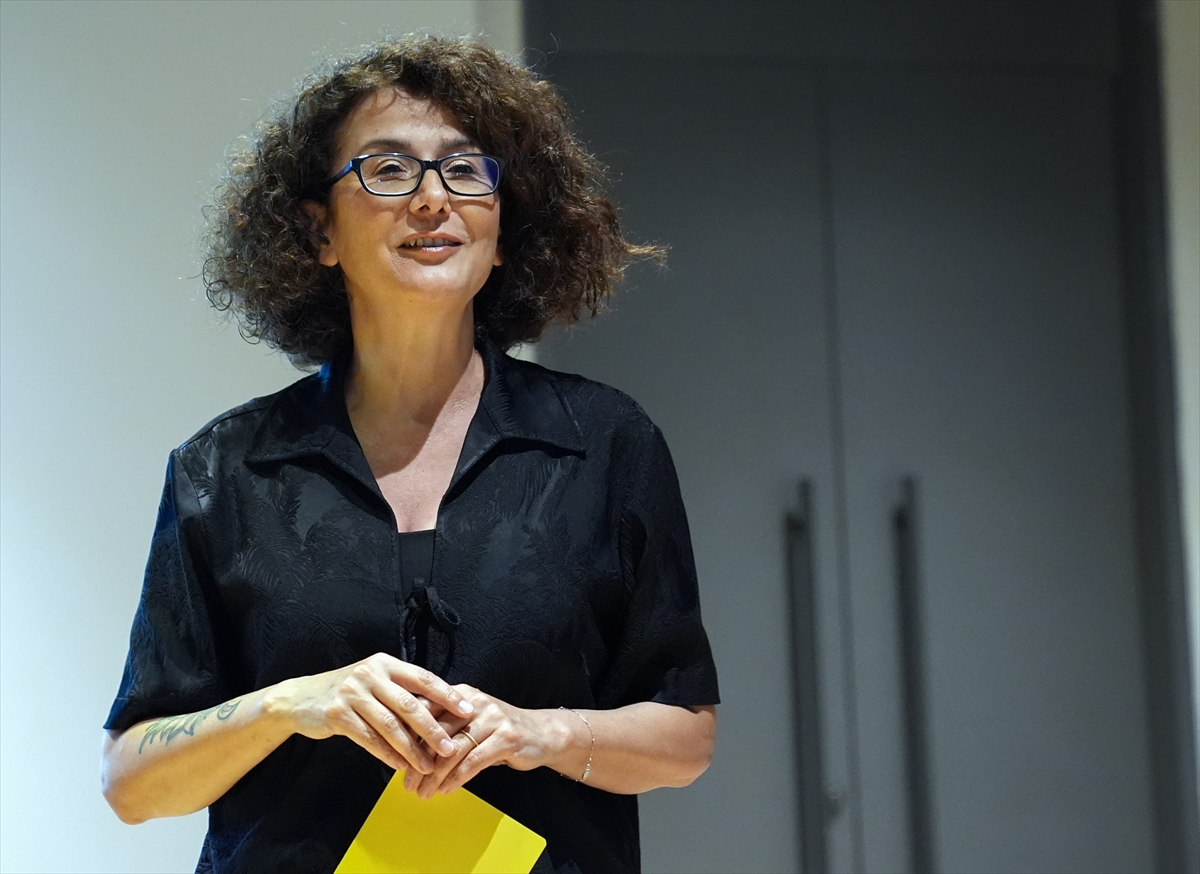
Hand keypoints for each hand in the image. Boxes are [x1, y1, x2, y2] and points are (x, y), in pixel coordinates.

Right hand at [272, 653, 473, 774]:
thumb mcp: (374, 682)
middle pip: (410, 704)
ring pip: (390, 725)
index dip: (447, 695)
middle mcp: (371, 674)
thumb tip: (441, 710)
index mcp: (386, 664)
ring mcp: (353, 693)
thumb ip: (401, 691)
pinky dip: (387, 754)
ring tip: (428, 765)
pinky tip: (400, 766)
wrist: (301, 699)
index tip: (468, 710)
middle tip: (451, 747)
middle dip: (433, 729)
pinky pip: (369, 738)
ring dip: (412, 749)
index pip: (423, 678)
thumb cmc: (348, 692)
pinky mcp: (338, 714)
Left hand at [405, 685, 579, 798]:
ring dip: (435, 775)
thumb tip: (408, 751)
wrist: (542, 733)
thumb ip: (445, 729)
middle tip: (408, 784)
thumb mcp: (471, 724)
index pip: (426, 712)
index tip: (396, 762)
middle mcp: (475, 703)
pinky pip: (474, 761)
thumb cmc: (499, 731)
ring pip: (454, 750)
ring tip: (424, 792)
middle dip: (419, 762)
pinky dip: (457, 778)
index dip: (408, 737)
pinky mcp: (506, 737)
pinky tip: (446, 789)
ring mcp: (492, 718)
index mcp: (461, 695)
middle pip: (437, 733)